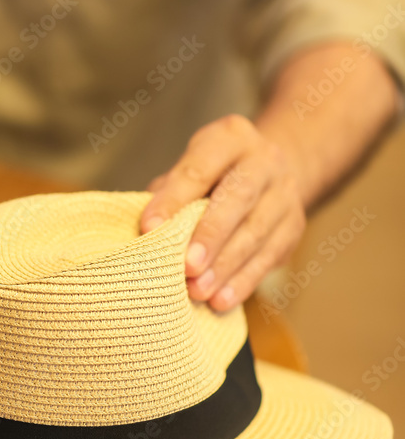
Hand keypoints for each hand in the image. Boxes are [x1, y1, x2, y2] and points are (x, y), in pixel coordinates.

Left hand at [140, 114, 305, 309]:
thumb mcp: (190, 169)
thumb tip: (144, 232)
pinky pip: (270, 257)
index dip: (173, 199)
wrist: (268, 174)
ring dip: (226, 266)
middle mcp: (265, 160)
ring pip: (257, 231)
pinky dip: (244, 281)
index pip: (199, 168)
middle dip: (210, 234)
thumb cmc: (212, 177)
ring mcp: (285, 193)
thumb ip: (169, 194)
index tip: (148, 228)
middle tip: (186, 266)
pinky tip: (222, 300)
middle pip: (239, 197)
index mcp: (230, 137)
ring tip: (198, 292)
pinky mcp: (294, 226)